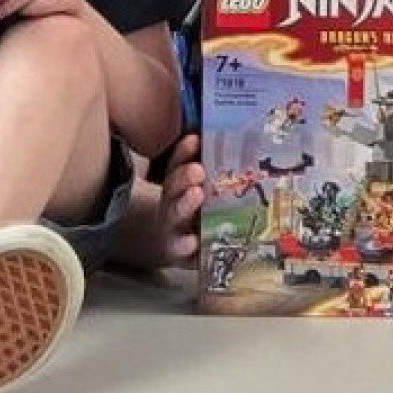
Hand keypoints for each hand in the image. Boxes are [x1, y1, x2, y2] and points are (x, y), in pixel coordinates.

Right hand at [115, 134, 204, 269]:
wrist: (167, 243)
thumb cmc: (189, 211)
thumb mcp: (192, 190)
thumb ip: (204, 169)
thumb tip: (224, 144)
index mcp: (176, 184)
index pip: (178, 163)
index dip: (184, 152)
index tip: (195, 140)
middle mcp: (171, 203)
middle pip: (174, 186)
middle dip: (185, 177)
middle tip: (198, 170)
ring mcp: (172, 228)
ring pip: (175, 214)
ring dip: (185, 204)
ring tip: (196, 194)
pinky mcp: (179, 253)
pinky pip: (182, 250)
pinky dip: (187, 246)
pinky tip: (194, 242)